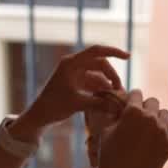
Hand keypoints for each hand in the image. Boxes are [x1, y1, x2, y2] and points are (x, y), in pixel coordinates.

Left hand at [14, 45, 128, 137]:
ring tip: (115, 97)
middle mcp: (73, 65)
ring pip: (97, 74)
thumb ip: (99, 104)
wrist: (39, 116)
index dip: (113, 51)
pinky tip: (107, 99)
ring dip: (107, 84)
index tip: (128, 57)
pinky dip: (100, 89)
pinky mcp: (75, 83)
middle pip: (99, 64)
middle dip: (111, 75)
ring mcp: (74, 74)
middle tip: (119, 91)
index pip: (96, 51)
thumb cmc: (53, 107)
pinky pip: (92, 82)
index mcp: (71, 63)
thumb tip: (118, 106)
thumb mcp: (77, 104)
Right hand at [98, 92, 167, 167]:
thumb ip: (115, 115)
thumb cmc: (109, 157)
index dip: (132, 100)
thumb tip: (119, 106)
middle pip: (153, 102)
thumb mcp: (105, 131)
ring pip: (166, 114)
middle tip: (139, 121)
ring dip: (158, 118)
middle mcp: (149, 117)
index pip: (137, 93)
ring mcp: (162, 130)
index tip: (130, 108)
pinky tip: (162, 135)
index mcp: (132, 111)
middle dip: (146, 108)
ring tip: (150, 130)